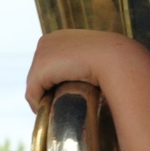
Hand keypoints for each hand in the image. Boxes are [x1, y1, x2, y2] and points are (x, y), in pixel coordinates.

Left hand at [25, 29, 149, 112]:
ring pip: (35, 84)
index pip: (50, 62)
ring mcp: (42, 54)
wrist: (116, 58)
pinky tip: (50, 113)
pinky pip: (33, 93)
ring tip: (57, 110)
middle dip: (47, 89)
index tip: (65, 94)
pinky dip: (39, 105)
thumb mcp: (100, 59)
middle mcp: (47, 41)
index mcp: (61, 36)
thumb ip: (90, 65)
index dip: (55, 80)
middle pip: (40, 73)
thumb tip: (90, 80)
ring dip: (44, 98)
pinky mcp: (40, 70)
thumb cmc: (115, 60)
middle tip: (60, 105)